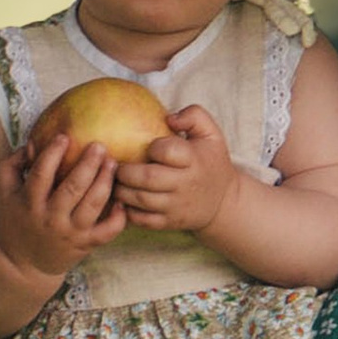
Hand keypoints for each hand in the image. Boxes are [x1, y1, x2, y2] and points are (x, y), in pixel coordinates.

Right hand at [0, 129, 127, 281]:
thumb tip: (31, 143)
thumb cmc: (16, 221)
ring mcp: (70, 232)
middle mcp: (50, 218)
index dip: (52, 154)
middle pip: (72, 188)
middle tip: (99, 145)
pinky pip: (107, 231)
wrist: (23, 264)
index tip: (64, 137)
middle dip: (88, 164)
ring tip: (113, 164)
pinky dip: (118, 217)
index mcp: (29, 203)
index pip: (41, 174)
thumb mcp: (5, 193)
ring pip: (92, 205)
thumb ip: (12, 165)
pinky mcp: (85, 245)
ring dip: (105, 182)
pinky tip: (122, 200)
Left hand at [113, 101, 234, 235]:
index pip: (168, 151)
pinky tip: (120, 199)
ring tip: (114, 180)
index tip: (148, 147)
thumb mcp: (211, 134)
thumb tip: (169, 118)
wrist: (223, 202)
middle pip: (148, 178)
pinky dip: (126, 210)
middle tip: (116, 165)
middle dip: (126, 171)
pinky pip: (142, 220)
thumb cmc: (210, 160)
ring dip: (121, 190)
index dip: (153, 147)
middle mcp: (186, 184)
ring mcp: (176, 206)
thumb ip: (194, 116)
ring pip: (141, 200)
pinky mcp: (169, 222)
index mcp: (194, 160)